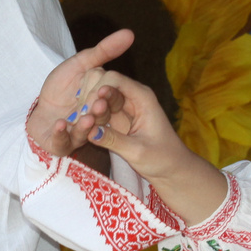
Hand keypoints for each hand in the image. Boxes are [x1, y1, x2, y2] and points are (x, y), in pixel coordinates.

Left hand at [27, 29, 134, 156]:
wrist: (38, 106)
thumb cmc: (62, 86)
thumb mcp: (81, 64)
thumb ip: (104, 51)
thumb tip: (130, 33)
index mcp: (102, 104)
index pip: (112, 101)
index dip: (111, 97)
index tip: (107, 89)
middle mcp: (93, 122)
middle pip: (99, 118)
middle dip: (98, 112)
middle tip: (97, 106)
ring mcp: (76, 135)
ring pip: (83, 133)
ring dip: (83, 127)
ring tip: (84, 120)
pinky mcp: (60, 144)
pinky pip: (62, 142)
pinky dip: (61, 134)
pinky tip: (60, 125)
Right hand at [79, 73, 229, 224]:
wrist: (171, 171)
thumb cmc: (162, 159)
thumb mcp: (137, 151)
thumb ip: (113, 140)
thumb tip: (90, 132)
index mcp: (142, 97)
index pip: (114, 79)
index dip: (97, 90)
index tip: (88, 110)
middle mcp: (132, 98)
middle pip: (104, 87)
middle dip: (91, 101)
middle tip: (81, 119)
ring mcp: (124, 109)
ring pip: (100, 101)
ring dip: (90, 111)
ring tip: (78, 125)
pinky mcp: (118, 121)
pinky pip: (100, 114)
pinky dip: (91, 120)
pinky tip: (80, 129)